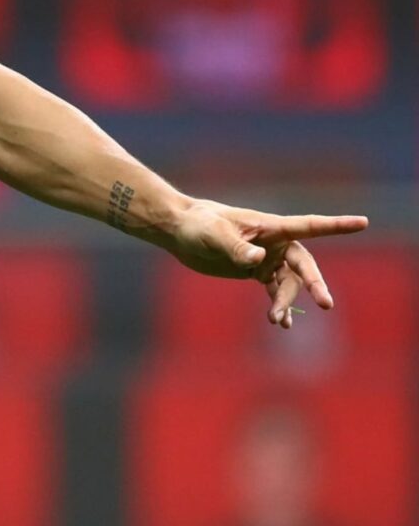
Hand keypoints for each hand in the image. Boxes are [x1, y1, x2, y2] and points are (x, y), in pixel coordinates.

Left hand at [166, 199, 368, 328]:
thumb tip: (258, 260)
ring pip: (289, 283)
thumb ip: (236, 247)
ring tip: (277, 320)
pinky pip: (275, 290)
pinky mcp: (255, 271)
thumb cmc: (198, 224)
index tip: (364, 222)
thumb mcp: (214, 234)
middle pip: (304, 264)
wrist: (180, 230)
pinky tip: (278, 322)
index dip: (337, 225)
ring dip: (287, 302)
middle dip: (314, 284)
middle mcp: (273, 242)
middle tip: (325, 303)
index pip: (309, 225)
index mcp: (269, 226)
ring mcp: (266, 257)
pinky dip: (278, 306)